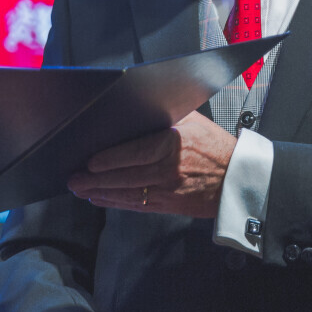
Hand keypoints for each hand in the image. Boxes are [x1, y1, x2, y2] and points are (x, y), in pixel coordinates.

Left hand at [66, 112, 233, 217]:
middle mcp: (169, 169)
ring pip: (128, 193)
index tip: (90, 162)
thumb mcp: (191, 119)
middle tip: (74, 179)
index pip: (135, 153)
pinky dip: (117, 203)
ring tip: (81, 189)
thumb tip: (132, 106)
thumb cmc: (212, 144)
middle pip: (126, 176)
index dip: (110, 160)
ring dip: (101, 193)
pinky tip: (101, 199)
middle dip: (96, 180)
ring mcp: (168, 190)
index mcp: (173, 144)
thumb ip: (162, 114)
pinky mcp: (169, 204)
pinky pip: (138, 205)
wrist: (236, 176)